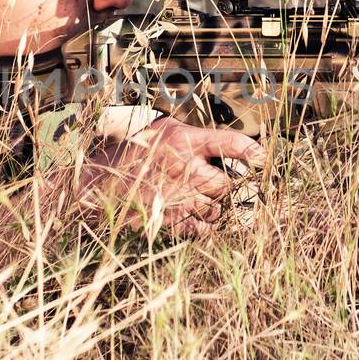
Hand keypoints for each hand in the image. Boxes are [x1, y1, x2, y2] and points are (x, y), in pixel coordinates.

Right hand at [77, 117, 264, 237]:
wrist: (97, 188)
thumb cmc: (128, 156)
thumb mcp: (159, 132)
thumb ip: (190, 136)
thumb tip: (221, 143)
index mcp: (183, 142)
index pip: (231, 144)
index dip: (252, 151)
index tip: (262, 157)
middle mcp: (186, 170)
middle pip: (227, 183)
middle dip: (222, 184)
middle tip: (211, 181)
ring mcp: (180, 199)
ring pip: (217, 207)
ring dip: (212, 205)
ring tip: (193, 197)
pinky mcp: (173, 221)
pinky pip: (204, 227)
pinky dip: (202, 223)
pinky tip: (190, 213)